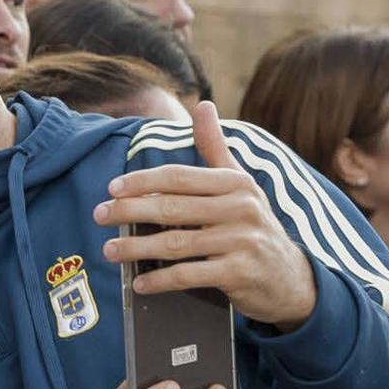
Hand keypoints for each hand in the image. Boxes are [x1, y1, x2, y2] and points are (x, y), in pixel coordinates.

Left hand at [95, 100, 316, 330]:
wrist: (289, 277)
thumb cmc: (252, 224)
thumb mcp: (239, 183)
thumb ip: (216, 148)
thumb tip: (203, 104)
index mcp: (236, 184)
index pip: (179, 177)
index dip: (142, 181)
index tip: (112, 188)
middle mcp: (241, 209)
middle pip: (171, 208)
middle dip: (129, 211)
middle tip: (99, 215)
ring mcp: (240, 242)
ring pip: (175, 243)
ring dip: (135, 248)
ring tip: (108, 250)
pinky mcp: (238, 273)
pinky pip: (189, 275)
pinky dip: (160, 280)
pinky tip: (139, 283)